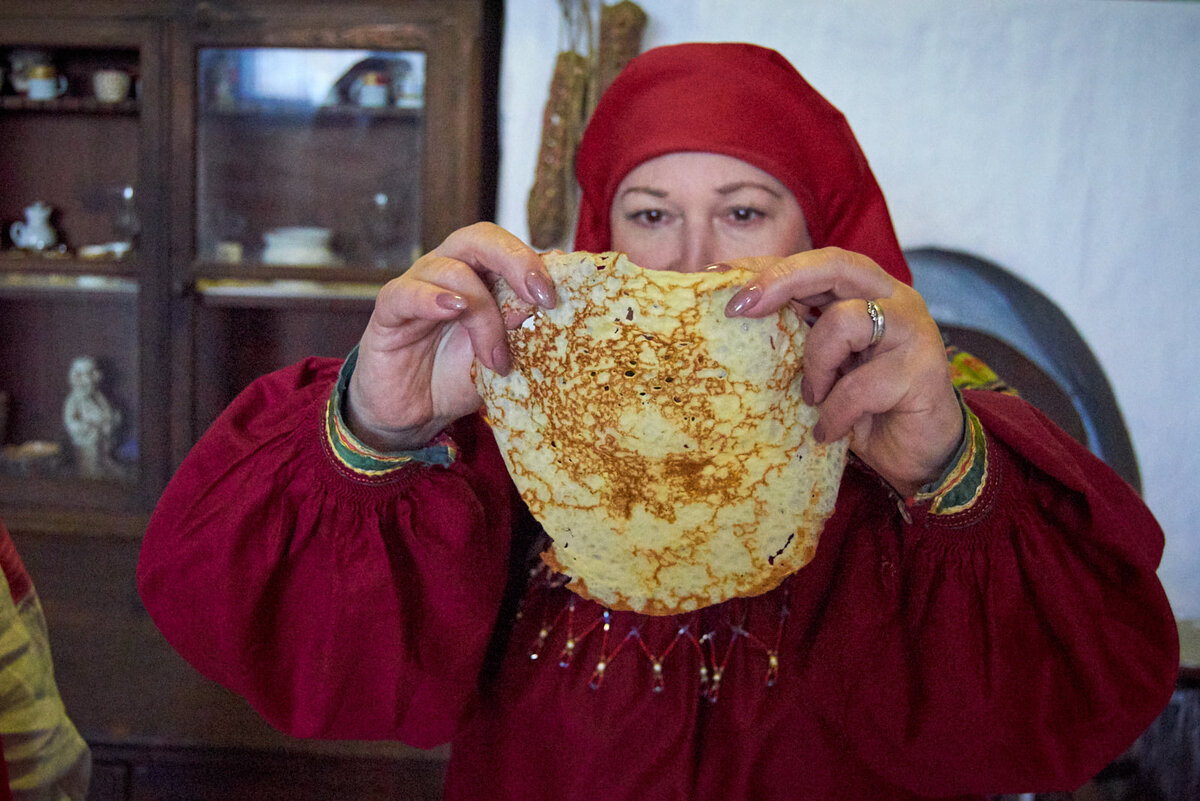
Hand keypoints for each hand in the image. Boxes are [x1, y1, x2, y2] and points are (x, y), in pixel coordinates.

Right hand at [346, 223, 556, 450]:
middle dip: (515, 261)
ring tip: (495, 358)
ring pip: (451, 270)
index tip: (554, 297)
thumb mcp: (500, 356)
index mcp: (479, 275)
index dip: (533, 262)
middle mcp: (448, 270)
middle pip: (478, 238)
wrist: (414, 414)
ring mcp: (417, 286)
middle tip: (539, 298)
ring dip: (482, 314)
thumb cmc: (457, 378)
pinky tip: (453, 309)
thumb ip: (520, 332)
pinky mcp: (388, 311)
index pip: (506, 247)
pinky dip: (432, 298)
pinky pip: (407, 292)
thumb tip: (547, 307)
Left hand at [724, 247, 962, 496]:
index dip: (768, 265)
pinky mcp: (923, 371)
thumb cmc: (866, 407)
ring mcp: (913, 331)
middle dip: (780, 281)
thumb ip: (799, 335)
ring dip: (815, 365)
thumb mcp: (826, 365)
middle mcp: (894, 299)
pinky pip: (859, 385)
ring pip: (845, 321)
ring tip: (812, 397)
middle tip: (739, 308)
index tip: (717, 274)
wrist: (921, 455)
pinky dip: (835, 412)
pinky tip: (830, 431)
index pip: (815, 262)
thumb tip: (737, 315)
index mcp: (867, 292)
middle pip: (835, 266)